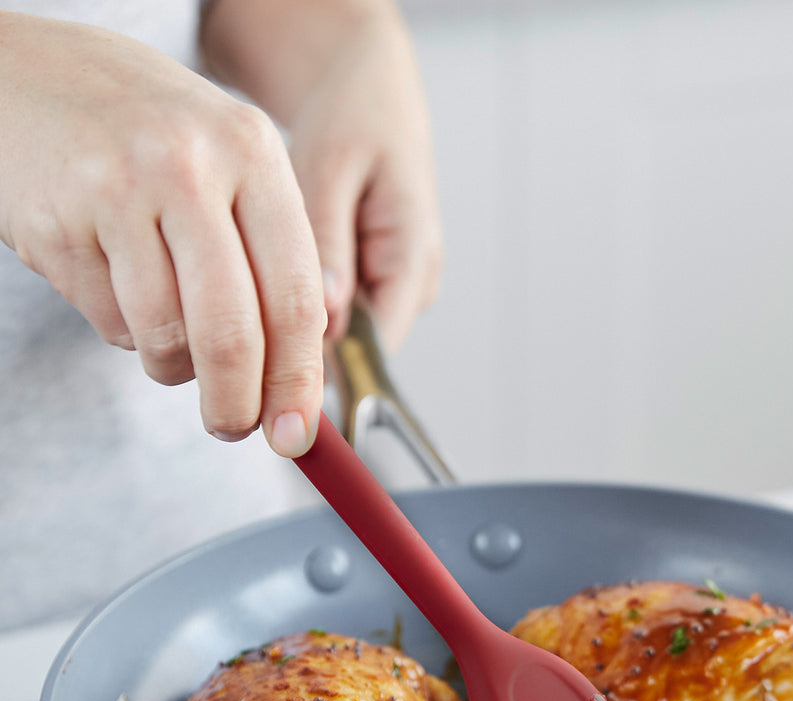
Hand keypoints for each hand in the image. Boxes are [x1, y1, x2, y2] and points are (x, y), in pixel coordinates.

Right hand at [0, 14, 325, 455]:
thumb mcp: (230, 162)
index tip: (298, 433)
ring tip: (171, 340)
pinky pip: (111, 323)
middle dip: (238, 404)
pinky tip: (120, 287)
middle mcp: (188, 168)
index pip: (295, 296)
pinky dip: (125, 331)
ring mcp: (115, 194)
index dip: (299, 379)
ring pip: (166, 339)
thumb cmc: (150, 133)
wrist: (25, 72)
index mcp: (252, 152)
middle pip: (232, 334)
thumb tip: (310, 361)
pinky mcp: (57, 226)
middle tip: (236, 428)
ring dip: (174, 368)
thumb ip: (276, 250)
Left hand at [202, 0, 442, 352]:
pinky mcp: (375, 276)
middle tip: (233, 332)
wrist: (370, 85)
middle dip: (295, 349)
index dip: (318, 371)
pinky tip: (264, 273)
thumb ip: (327, 240)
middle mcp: (412, 281)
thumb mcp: (332, 165)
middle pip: (354, 349)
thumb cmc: (353, 113)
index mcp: (412, 257)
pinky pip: (334, 307)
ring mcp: (396, 282)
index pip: (374, 349)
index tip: (259, 377)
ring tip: (247, 286)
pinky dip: (295, 299)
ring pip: (339, 333)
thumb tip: (323, 313)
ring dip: (292, 323)